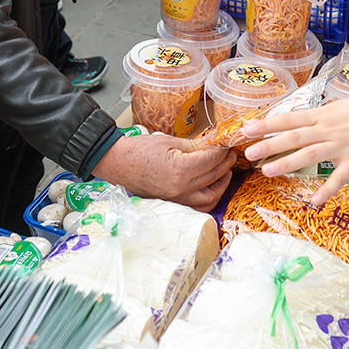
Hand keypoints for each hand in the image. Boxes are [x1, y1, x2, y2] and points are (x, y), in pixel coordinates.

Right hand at [92, 132, 236, 210]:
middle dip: (226, 163)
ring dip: (222, 183)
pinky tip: (213, 187)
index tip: (227, 142)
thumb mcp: (169, 141)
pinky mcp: (174, 204)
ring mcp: (178, 200)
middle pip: (214, 176)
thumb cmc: (139, 150)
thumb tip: (213, 144)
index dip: (222, 150)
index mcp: (181, 170)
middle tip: (230, 152)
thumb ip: (194, 145)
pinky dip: (210, 198)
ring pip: (212, 196)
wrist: (118, 163)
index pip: (212, 160)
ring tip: (225, 170)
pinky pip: (199, 207)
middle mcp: (182, 189)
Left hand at [242, 100, 348, 205]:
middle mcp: (326, 131)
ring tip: (268, 171)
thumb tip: (294, 120)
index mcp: (320, 117)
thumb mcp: (334, 108)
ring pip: (309, 155)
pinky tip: (313, 201)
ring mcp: (339, 147)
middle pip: (294, 137)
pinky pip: (338, 179)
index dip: (267, 124)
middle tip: (250, 153)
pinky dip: (326, 190)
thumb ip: (315, 116)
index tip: (247, 129)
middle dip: (270, 145)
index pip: (288, 119)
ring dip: (287, 163)